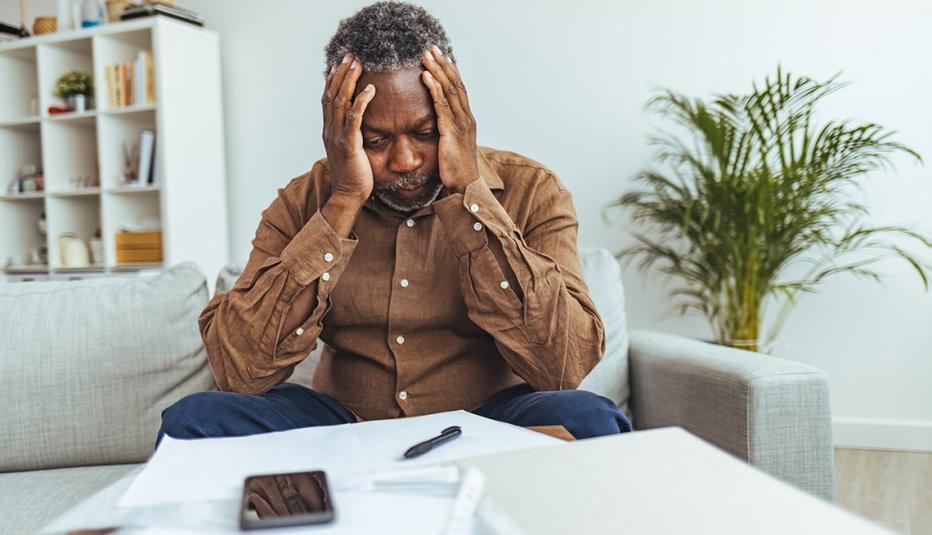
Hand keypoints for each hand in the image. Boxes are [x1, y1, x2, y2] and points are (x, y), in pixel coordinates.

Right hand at [321, 54, 376, 207]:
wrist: (348, 196)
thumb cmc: (354, 176)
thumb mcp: (350, 151)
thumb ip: (351, 135)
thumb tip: (357, 126)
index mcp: (329, 130)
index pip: (328, 98)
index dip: (334, 80)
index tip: (341, 63)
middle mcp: (330, 130)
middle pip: (332, 94)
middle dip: (341, 73)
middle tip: (350, 56)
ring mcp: (337, 136)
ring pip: (340, 102)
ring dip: (349, 80)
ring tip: (358, 64)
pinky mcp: (349, 144)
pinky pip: (354, 118)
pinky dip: (361, 102)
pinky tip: (371, 89)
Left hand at [421, 45, 478, 193]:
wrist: (466, 187)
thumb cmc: (457, 172)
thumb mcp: (453, 148)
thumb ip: (448, 134)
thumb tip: (439, 129)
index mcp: (467, 121)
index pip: (459, 90)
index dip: (450, 72)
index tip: (441, 58)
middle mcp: (467, 118)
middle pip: (456, 84)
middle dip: (443, 65)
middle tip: (432, 48)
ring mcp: (461, 124)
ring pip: (450, 90)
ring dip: (438, 71)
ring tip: (426, 56)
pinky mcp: (452, 131)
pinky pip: (442, 105)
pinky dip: (434, 88)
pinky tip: (426, 77)